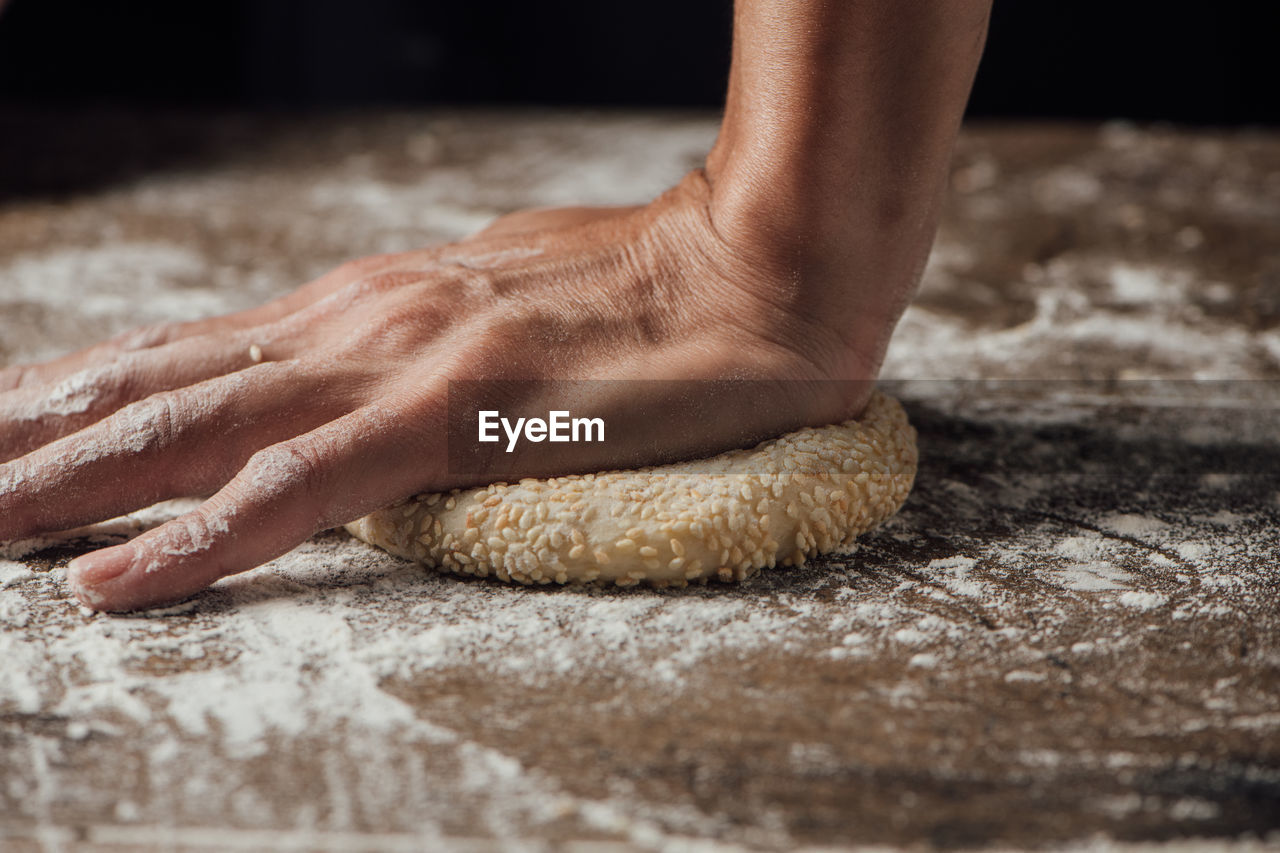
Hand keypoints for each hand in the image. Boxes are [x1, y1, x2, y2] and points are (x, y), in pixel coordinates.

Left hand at [0, 170, 888, 611]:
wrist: (755, 263)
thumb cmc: (649, 289)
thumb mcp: (505, 303)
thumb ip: (430, 344)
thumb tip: (387, 375)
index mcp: (371, 304)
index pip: (195, 353)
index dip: (87, 393)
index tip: (8, 431)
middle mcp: (358, 321)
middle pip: (160, 385)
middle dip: (33, 439)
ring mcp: (399, 361)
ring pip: (195, 428)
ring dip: (64, 481)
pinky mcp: (455, 414)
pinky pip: (300, 488)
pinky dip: (198, 537)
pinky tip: (116, 581)